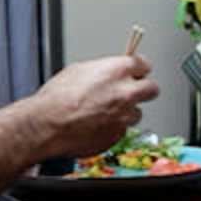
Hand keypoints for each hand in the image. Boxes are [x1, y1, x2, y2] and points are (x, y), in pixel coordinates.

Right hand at [33, 52, 157, 161]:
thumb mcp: (78, 70)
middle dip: (143, 90)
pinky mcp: (118, 136)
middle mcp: (126, 93)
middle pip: (152, 89)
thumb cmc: (57, 98)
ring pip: (137, 113)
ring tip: (105, 113)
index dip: (139, 69)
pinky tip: (95, 126)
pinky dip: (113, 128)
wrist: (48, 125)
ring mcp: (124, 116)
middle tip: (131, 92)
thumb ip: (102, 71)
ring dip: (126, 112)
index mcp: (117, 71)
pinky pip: (122, 130)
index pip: (143, 64)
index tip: (136, 72)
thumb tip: (108, 74)